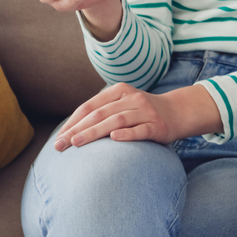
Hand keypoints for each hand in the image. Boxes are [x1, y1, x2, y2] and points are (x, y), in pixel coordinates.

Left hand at [54, 83, 219, 149]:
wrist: (177, 112)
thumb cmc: (142, 112)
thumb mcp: (123, 105)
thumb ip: (102, 112)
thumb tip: (69, 131)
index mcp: (120, 91)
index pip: (90, 106)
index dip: (72, 122)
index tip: (58, 138)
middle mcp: (133, 98)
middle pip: (100, 114)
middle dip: (77, 130)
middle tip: (60, 145)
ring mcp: (146, 112)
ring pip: (116, 121)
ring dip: (94, 132)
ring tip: (77, 143)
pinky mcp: (158, 126)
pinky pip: (140, 130)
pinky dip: (127, 134)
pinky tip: (114, 138)